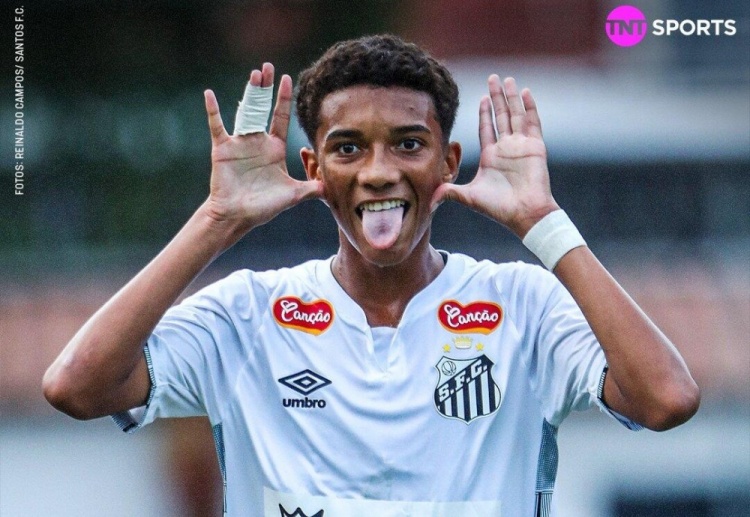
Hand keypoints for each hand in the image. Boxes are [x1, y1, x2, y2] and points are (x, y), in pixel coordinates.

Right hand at [202, 63, 322, 233]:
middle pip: (263, 108)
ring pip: (244, 111)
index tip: (289, 79)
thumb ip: (312, 188)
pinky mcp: (223, 149)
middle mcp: (258, 141)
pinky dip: (213, 111)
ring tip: (254, 74)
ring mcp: (239, 143)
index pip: (281, 118)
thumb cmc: (263, 207)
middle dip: (267, 88)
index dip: (284, 99)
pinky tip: (209, 94)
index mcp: (274, 148)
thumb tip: (333, 187)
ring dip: (249, 93)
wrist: (237, 217)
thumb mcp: (292, 195)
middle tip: (269, 67)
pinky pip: (217, 126)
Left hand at [432, 75, 558, 237]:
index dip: (484, 113)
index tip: (481, 97)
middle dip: (496, 97)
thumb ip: (450, 193)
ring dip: (511, 97)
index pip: (486, 128)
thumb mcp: (469, 197)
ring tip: (508, 80)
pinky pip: (532, 123)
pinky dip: (529, 107)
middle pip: (500, 116)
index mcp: (491, 156)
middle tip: (493, 78)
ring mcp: (521, 146)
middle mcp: (506, 148)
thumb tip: (429, 199)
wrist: (524, 215)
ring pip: (515, 115)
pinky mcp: (535, 147)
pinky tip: (525, 92)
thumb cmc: (498, 209)